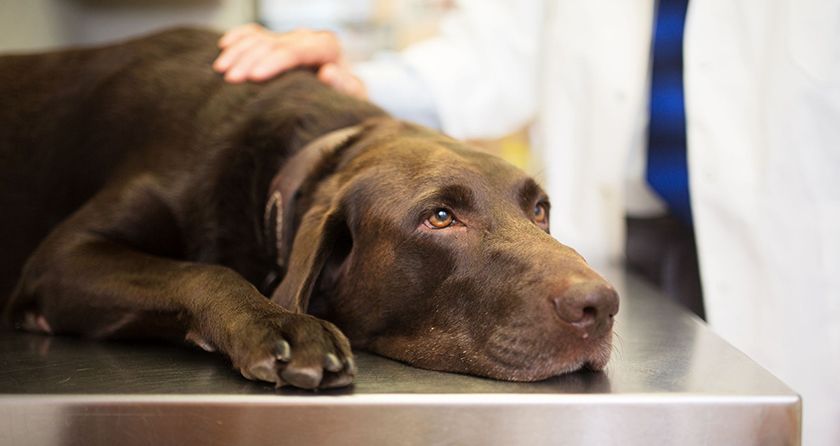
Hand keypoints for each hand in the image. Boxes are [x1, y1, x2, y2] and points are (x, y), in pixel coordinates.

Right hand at [214, 23, 366, 98]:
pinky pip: (254, 33)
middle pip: (273, 43)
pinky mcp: (278, 42)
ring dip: (238, 52)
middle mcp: (307, 38)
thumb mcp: (351, 97)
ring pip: (260, 37)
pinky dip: (238, 38)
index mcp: (326, 46)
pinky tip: (224, 46)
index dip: (274, 62)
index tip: (255, 77)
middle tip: (230, 79)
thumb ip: (344, 85)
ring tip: (220, 70)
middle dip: (250, 60)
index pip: (296, 50)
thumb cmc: (346, 100)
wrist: (342, 96)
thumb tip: (328, 71)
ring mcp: (290, 38)